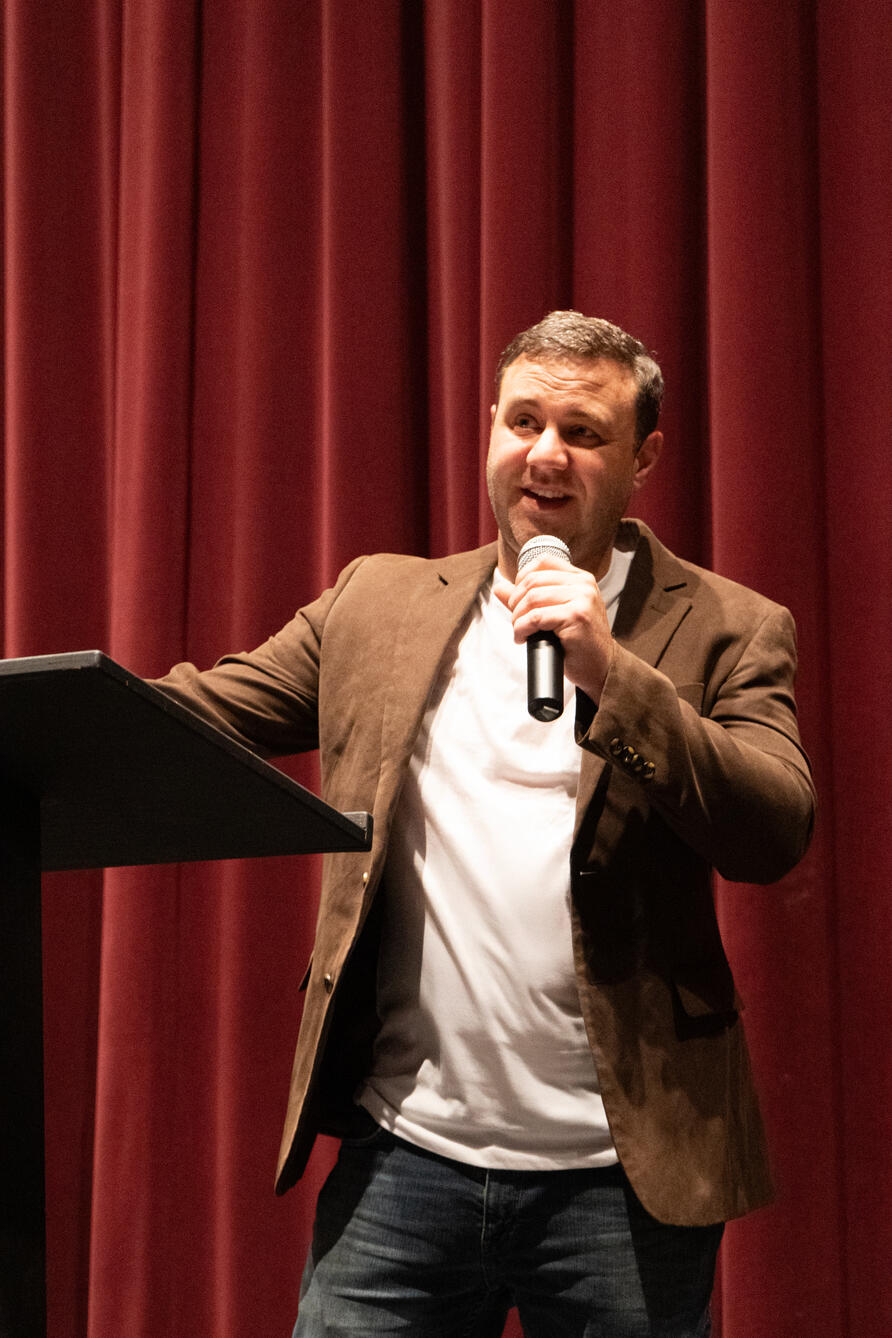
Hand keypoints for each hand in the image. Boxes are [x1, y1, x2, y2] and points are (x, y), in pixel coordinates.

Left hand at [493, 554, 613, 702]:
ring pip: (532, 598)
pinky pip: (536, 617)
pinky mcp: (576, 617)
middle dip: (516, 602)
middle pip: (533, 580)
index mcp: (581, 578)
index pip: (543, 561)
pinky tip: (523, 638)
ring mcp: (582, 599)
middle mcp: (584, 585)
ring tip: (520, 631)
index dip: (522, 577)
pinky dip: (522, 628)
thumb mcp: (555, 612)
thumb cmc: (578, 642)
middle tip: (516, 620)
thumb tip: (499, 588)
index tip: (517, 598)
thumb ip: (528, 598)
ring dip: (517, 618)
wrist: (599, 666)